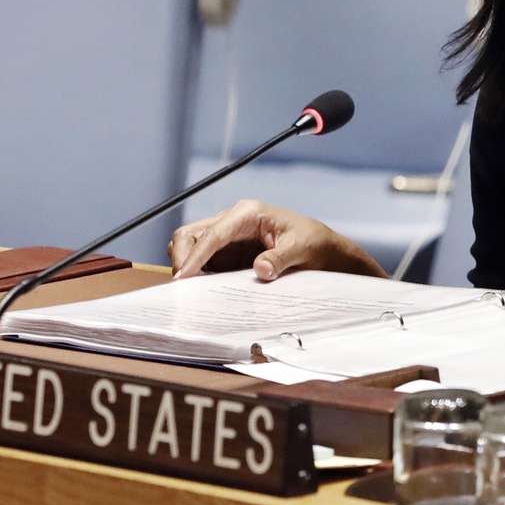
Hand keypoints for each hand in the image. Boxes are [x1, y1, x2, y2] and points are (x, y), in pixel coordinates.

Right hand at [168, 199, 386, 280]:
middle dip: (182, 257)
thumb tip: (261, 269)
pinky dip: (195, 274)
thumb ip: (280, 258)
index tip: (184, 277)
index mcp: (247, 213)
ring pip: (190, 246)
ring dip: (186, 265)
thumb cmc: (314, 242)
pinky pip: (201, 261)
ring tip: (190, 291)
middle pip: (190, 234)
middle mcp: (232, 221)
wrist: (322, 249)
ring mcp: (227, 237)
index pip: (213, 233)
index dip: (196, 256)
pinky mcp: (226, 253)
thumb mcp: (301, 249)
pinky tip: (200, 291)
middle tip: (183, 286)